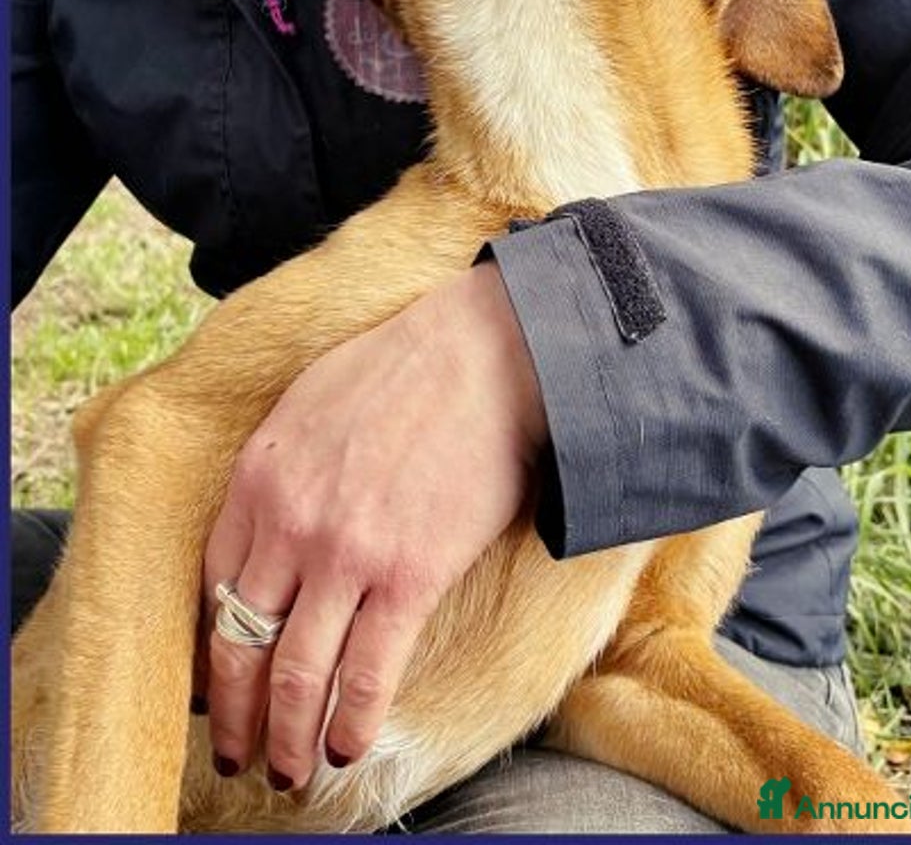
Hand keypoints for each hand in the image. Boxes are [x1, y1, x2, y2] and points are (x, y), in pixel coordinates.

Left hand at [201, 261, 546, 790]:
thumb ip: (279, 468)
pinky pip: (368, 672)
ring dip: (286, 737)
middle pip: (241, 645)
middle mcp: (290, 523)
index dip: (212, 648)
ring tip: (289, 770)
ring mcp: (348, 554)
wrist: (487, 352)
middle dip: (235, 715)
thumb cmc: (406, 367)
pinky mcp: (410, 576)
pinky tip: (345, 747)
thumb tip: (272, 522)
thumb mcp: (310, 402)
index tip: (222, 680)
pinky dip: (352, 722)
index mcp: (259, 477)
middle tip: (235, 754)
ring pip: (297, 674)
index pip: (212, 588)